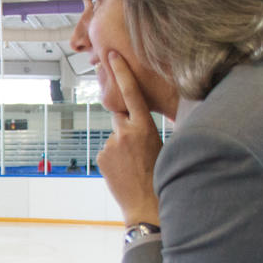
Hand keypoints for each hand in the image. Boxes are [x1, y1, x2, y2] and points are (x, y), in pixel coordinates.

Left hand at [97, 51, 161, 225]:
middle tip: (136, 142)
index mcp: (145, 127)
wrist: (147, 206)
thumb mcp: (162, 146)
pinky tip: (124, 171)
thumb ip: (146, 129)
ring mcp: (110, 145)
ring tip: (134, 165)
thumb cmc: (161, 176)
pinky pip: (108, 150)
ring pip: (115, 136)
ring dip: (122, 145)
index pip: (131, 93)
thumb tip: (135, 122)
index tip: (112, 55)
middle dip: (126, 120)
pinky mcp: (101, 157)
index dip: (122, 72)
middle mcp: (125, 133)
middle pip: (120, 114)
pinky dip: (114, 157)